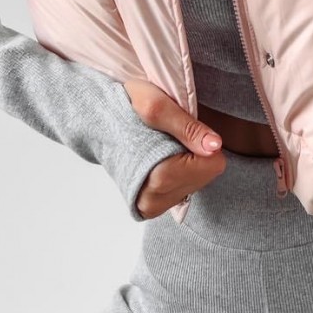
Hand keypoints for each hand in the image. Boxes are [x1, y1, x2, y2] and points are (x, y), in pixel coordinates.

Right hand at [124, 78, 226, 219]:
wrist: (98, 120)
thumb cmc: (126, 108)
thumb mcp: (157, 105)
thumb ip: (188, 127)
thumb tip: (215, 146)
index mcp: (159, 177)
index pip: (214, 165)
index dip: (202, 141)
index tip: (180, 130)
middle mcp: (154, 201)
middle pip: (206, 176)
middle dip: (194, 153)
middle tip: (168, 137)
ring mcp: (151, 207)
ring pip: (196, 184)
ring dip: (186, 163)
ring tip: (160, 147)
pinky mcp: (150, 208)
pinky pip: (182, 190)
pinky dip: (177, 172)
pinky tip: (159, 160)